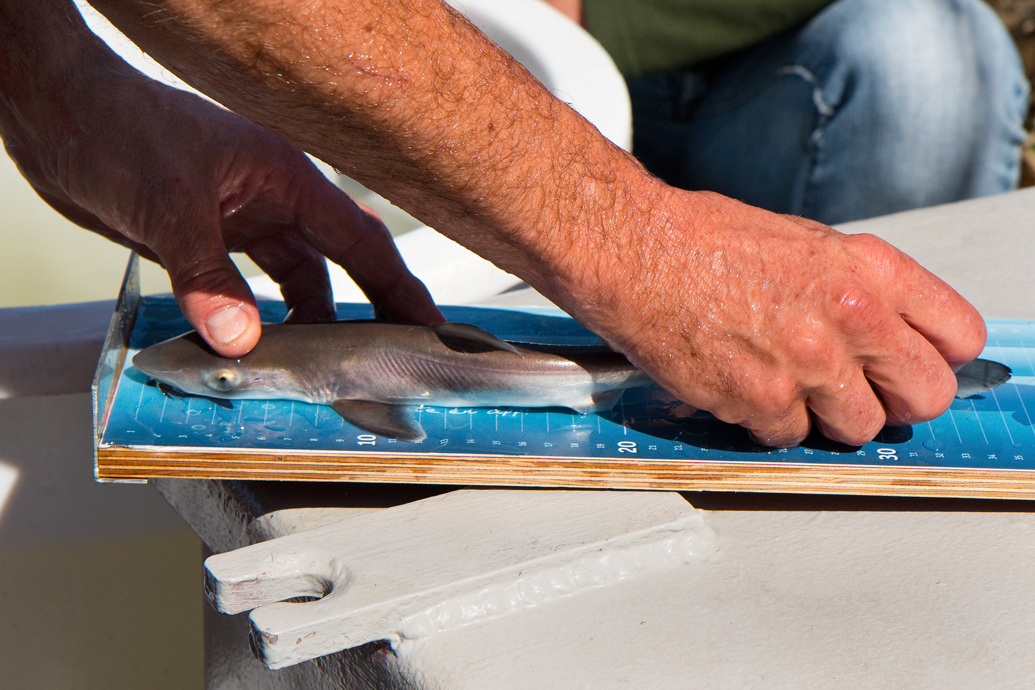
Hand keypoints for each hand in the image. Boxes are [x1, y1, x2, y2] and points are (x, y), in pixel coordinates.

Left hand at [2, 66, 442, 356]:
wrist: (59, 115)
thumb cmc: (118, 127)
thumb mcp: (169, 205)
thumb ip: (207, 276)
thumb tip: (240, 339)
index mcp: (287, 178)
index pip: (362, 242)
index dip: (400, 288)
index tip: (430, 327)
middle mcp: (274, 202)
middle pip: (341, 267)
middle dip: (368, 311)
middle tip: (388, 358)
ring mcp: (245, 223)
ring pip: (299, 284)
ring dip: (305, 325)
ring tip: (314, 367)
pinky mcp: (213, 242)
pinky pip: (252, 291)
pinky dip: (259, 320)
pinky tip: (257, 345)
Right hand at [560, 188, 984, 446]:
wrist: (635, 251)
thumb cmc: (702, 240)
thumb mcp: (804, 242)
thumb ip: (858, 289)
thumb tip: (885, 332)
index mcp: (867, 269)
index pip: (958, 336)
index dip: (938, 358)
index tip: (915, 365)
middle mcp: (849, 317)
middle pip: (926, 396)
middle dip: (896, 401)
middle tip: (863, 392)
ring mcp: (807, 364)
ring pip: (859, 428)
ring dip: (827, 417)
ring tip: (787, 384)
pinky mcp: (760, 401)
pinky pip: (790, 437)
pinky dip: (768, 422)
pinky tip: (742, 384)